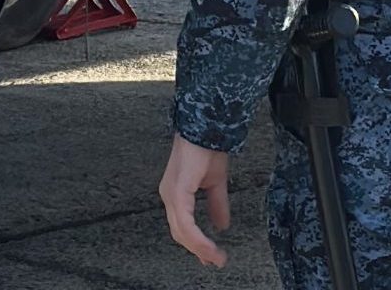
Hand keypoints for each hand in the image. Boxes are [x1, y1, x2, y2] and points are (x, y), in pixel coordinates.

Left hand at [158, 133, 230, 267]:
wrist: (208, 129)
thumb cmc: (208, 149)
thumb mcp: (215, 183)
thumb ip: (216, 204)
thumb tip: (222, 226)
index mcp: (175, 194)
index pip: (182, 226)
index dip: (195, 244)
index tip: (210, 258)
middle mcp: (169, 195)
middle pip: (180, 233)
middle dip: (199, 250)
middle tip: (216, 261)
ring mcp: (171, 194)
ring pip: (182, 231)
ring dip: (200, 248)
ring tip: (217, 258)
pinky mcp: (177, 192)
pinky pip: (186, 222)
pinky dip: (198, 238)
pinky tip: (210, 246)